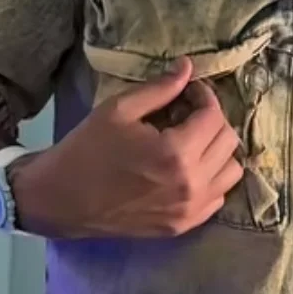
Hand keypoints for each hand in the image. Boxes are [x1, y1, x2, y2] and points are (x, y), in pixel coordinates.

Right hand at [10, 57, 244, 239]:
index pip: (213, 117)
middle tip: (187, 113)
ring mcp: (190, 210)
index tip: (187, 92)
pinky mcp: (183, 225)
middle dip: (211, 121)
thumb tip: (187, 67)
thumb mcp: (119, 109)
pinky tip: (187, 169)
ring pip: (231, 171)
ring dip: (217, 151)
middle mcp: (191, 184)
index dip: (203, 97)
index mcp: (176, 153)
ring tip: (191, 141)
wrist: (61, 199)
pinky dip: (211, 179)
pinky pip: (218, 198)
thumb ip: (160, 89)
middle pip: (228, 142)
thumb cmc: (87, 150)